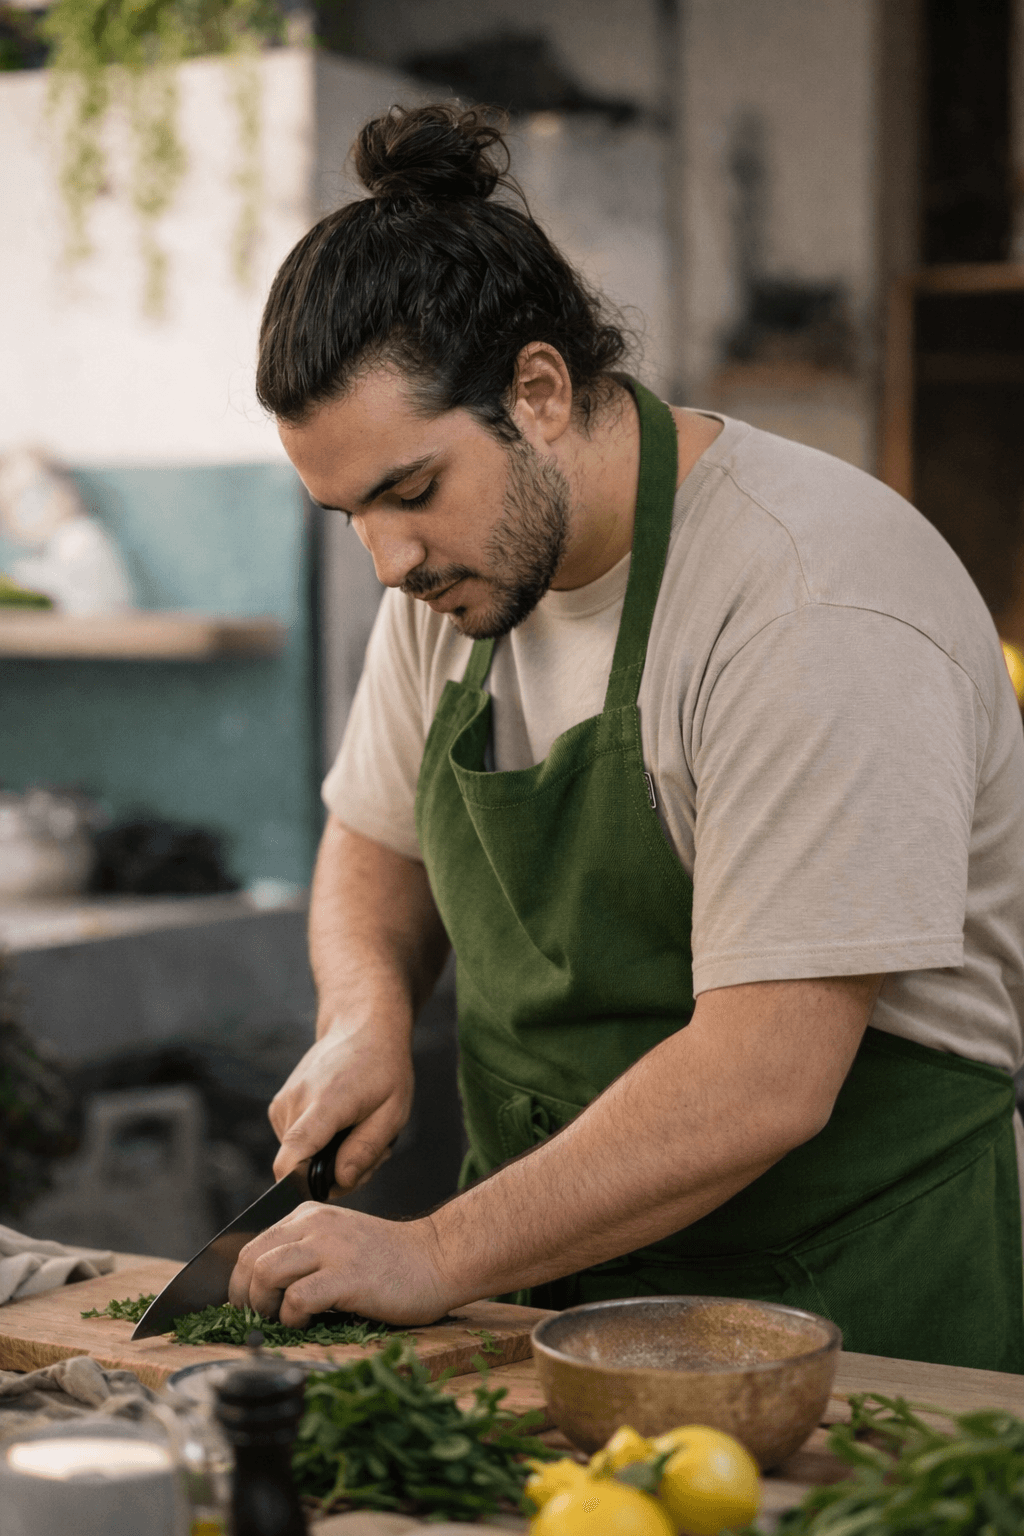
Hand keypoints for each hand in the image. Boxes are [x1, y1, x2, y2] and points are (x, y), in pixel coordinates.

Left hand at [227, 1203, 453, 1326]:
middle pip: (250, 1259)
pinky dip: (293, 1317)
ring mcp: (331, 1249)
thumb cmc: (388, 1261)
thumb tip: (260, 1288)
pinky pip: (297, 1298)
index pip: (250, 1245)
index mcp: (309, 1216)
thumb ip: (304, 1252)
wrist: (437, 1259)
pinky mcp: (346, 1277)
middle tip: (261, 1318)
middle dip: (245, 1297)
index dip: (240, 1282)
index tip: (248, 1306)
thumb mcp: (338, 1241)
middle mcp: (315, 1225)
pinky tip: (308, 1322)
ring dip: (264, 1306)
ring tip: (284, 1319)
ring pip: (265, 1274)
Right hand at [268, 1014, 413, 1187]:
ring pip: (300, 1158)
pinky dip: (320, 1144)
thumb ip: (365, 1150)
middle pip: (302, 1166)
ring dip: (331, 1156)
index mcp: (325, 1102)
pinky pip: (296, 1145)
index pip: (295, 1153)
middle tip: (373, 1151)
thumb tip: (339, 1182)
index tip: (319, 1193)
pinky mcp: (279, 1107)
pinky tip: (341, 1124)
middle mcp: (295, 1102)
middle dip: (337, 1172)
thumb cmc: (383, 1069)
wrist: (361, 1028)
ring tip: (359, 1129)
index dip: (297, 1184)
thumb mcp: (393, 1112)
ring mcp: (283, 1103)